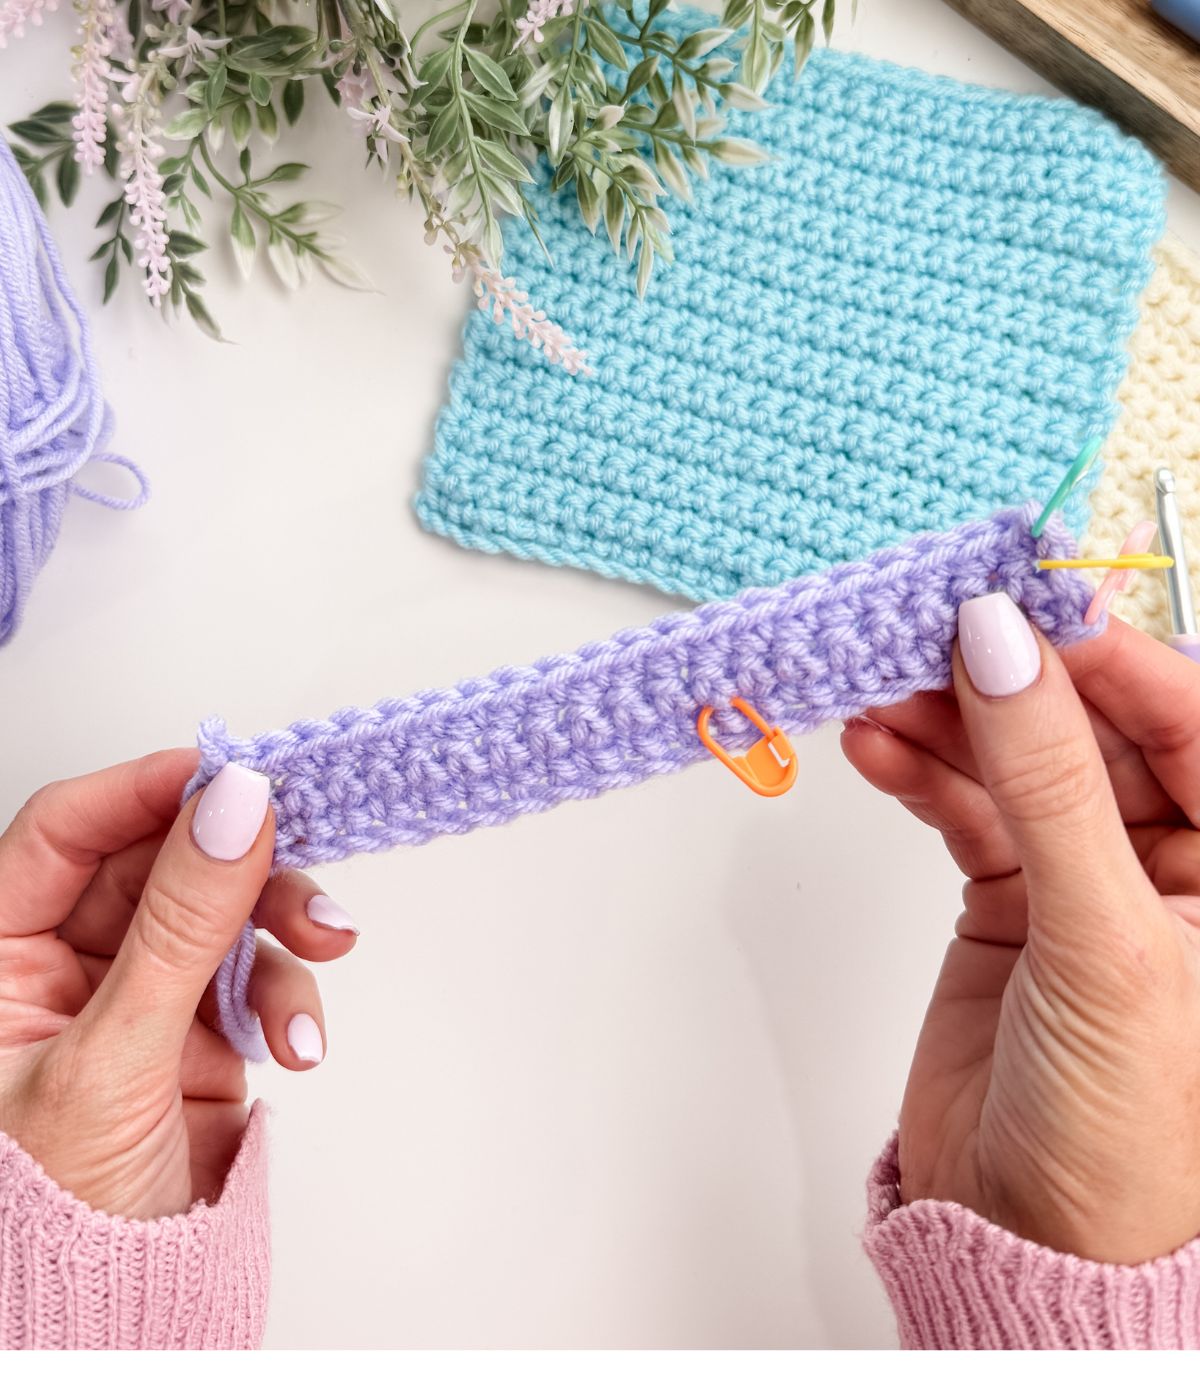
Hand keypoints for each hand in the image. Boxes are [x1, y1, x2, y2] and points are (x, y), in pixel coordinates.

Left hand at [0, 752, 357, 1218]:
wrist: (120, 1319)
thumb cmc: (54, 1217)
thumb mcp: (115, 1055)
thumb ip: (182, 924)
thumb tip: (232, 808)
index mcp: (0, 956)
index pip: (67, 831)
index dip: (148, 791)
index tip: (231, 774)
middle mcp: (65, 963)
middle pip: (166, 863)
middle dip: (244, 868)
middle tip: (300, 870)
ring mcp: (139, 995)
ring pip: (224, 913)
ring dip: (283, 931)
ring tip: (326, 948)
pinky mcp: (200, 1031)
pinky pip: (256, 978)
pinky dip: (290, 1000)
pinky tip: (298, 1043)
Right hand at [842, 598, 1199, 1264]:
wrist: (1025, 1242)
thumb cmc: (1124, 1128)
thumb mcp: (1102, 939)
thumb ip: (1048, 783)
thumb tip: (1001, 644)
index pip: (1189, 715)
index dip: (1105, 653)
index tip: (1018, 605)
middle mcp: (1173, 858)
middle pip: (1088, 727)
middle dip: (1005, 683)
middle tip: (925, 637)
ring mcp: (1084, 875)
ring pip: (1015, 761)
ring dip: (946, 723)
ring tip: (878, 693)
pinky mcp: (1008, 898)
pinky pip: (965, 808)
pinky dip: (919, 774)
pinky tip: (877, 749)